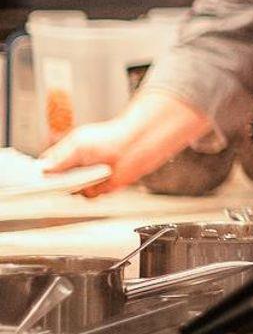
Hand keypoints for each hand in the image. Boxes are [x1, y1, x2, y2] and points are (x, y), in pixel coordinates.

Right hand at [39, 118, 161, 194]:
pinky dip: (88, 191)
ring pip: (70, 191)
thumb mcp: (78, 144)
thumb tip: (44, 169)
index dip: (40, 175)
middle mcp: (75, 167)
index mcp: (66, 153)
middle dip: (54, 185)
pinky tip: (94, 181)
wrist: (137, 146)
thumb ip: (59, 158)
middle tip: (55, 184)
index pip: (45, 167)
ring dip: (74, 187)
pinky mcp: (98, 187)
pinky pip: (86, 195)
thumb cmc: (111, 138)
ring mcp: (85, 178)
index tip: (34, 181)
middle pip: (55, 182)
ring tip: (83, 176)